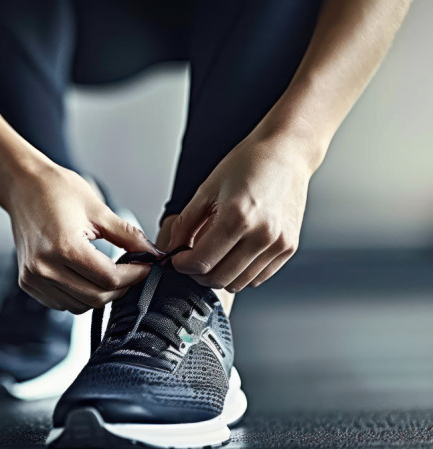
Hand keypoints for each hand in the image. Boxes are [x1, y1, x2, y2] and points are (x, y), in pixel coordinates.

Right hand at [5, 163, 160, 313]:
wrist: (21, 185)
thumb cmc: (54, 190)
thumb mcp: (98, 209)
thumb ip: (128, 235)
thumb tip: (152, 253)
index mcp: (63, 247)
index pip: (109, 279)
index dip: (134, 276)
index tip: (145, 266)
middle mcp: (44, 267)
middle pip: (96, 298)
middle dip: (120, 288)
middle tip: (131, 271)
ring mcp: (33, 278)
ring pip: (80, 305)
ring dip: (99, 294)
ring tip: (106, 272)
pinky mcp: (27, 283)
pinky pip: (61, 303)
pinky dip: (78, 295)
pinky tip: (84, 276)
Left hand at [169, 129, 319, 291]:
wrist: (286, 153)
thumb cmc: (248, 164)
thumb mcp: (206, 189)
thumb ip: (186, 224)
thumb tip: (172, 248)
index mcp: (237, 217)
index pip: (201, 262)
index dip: (181, 265)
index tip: (176, 259)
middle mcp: (262, 234)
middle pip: (219, 278)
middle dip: (197, 274)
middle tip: (189, 260)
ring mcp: (279, 244)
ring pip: (239, 283)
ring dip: (218, 276)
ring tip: (211, 255)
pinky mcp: (289, 248)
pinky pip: (258, 277)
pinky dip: (240, 273)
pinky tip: (232, 255)